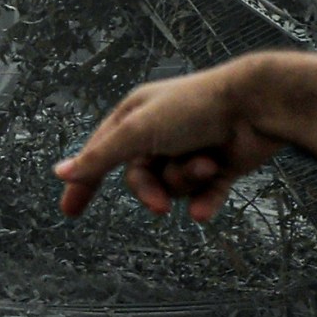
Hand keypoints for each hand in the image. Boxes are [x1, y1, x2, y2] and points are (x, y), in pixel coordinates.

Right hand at [54, 61, 283, 221]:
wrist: (256, 104)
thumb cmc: (194, 107)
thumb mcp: (137, 132)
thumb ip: (99, 157)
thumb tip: (60, 172)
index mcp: (134, 118)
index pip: (99, 153)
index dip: (84, 181)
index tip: (70, 210)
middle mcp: (160, 134)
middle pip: (139, 178)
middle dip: (151, 191)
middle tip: (158, 206)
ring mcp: (190, 151)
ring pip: (173, 186)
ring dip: (187, 181)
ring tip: (206, 164)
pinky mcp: (219, 166)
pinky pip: (204, 195)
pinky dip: (204, 202)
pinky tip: (203, 212)